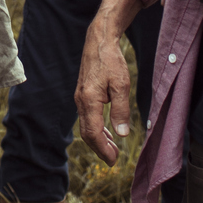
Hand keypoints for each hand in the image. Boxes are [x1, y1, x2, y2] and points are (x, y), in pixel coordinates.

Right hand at [75, 9, 137, 162]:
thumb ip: (121, 110)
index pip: (93, 133)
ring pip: (86, 125)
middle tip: (113, 160)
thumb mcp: (121, 85)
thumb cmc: (111, 61)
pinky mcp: (83, 94)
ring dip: (99, 139)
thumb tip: (122, 134)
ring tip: (112, 149)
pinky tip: (107, 131)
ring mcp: (80, 97)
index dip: (103, 149)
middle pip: (87, 133)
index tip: (113, 160)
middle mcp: (81, 101)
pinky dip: (96, 128)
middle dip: (100, 148)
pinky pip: (87, 117)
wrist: (99, 41)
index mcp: (89, 100)